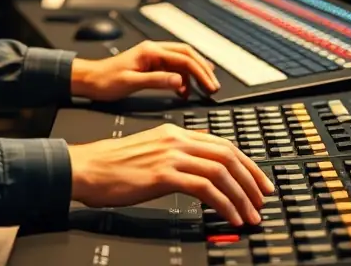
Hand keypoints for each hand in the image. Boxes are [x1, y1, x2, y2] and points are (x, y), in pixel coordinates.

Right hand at [67, 123, 274, 225]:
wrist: (87, 167)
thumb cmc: (112, 165)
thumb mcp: (149, 153)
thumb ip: (175, 157)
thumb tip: (199, 173)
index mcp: (174, 133)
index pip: (221, 143)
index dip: (246, 163)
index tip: (258, 181)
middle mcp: (176, 140)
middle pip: (227, 154)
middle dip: (251, 179)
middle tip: (263, 199)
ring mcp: (170, 155)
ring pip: (221, 170)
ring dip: (242, 195)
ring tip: (250, 214)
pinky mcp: (163, 174)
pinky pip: (205, 188)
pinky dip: (224, 203)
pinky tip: (230, 216)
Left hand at [70, 41, 219, 100]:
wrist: (89, 80)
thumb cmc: (105, 80)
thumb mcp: (131, 82)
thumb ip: (156, 80)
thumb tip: (179, 81)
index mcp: (150, 52)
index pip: (184, 58)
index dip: (200, 72)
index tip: (210, 87)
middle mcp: (153, 51)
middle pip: (187, 55)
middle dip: (203, 70)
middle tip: (213, 88)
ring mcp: (153, 57)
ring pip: (182, 62)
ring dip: (194, 75)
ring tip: (203, 91)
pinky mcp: (151, 65)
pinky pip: (173, 69)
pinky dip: (183, 79)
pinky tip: (184, 91)